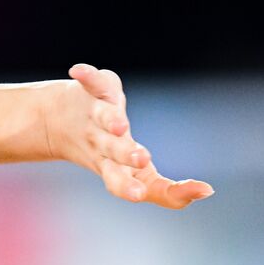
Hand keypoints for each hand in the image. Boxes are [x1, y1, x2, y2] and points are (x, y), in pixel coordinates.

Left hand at [48, 64, 214, 208]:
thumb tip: (208, 192)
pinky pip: (93, 83)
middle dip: (125, 155)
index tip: (140, 194)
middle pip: (113, 152)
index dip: (130, 189)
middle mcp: (103, 146)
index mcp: (114, 170)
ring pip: (105, 120)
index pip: (121, 184)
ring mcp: (98, 118)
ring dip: (113, 122)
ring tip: (121, 126)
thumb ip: (171, 193)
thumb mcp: (140, 177)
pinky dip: (88, 77)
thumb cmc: (112, 157)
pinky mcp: (98, 92)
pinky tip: (78, 70)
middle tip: (141, 159)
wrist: (56, 125)